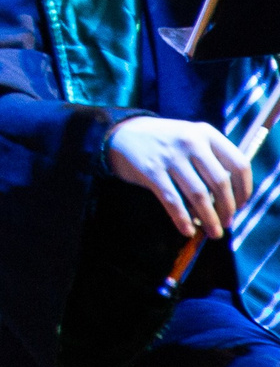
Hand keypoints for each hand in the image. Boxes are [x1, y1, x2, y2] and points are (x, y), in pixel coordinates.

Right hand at [107, 115, 251, 238]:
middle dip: (227, 209)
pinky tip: (187, 230)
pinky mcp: (151, 170)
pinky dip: (182, 219)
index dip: (243, 190)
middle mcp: (190, 142)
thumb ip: (212, 161)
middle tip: (226, 224)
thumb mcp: (191, 139)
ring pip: (199, 195)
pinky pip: (172, 200)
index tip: (240, 206)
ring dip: (209, 219)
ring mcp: (170, 156)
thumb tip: (230, 201)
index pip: (238, 165)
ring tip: (214, 233)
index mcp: (206, 133)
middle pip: (220, 182)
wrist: (122, 133)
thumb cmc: (165, 142)